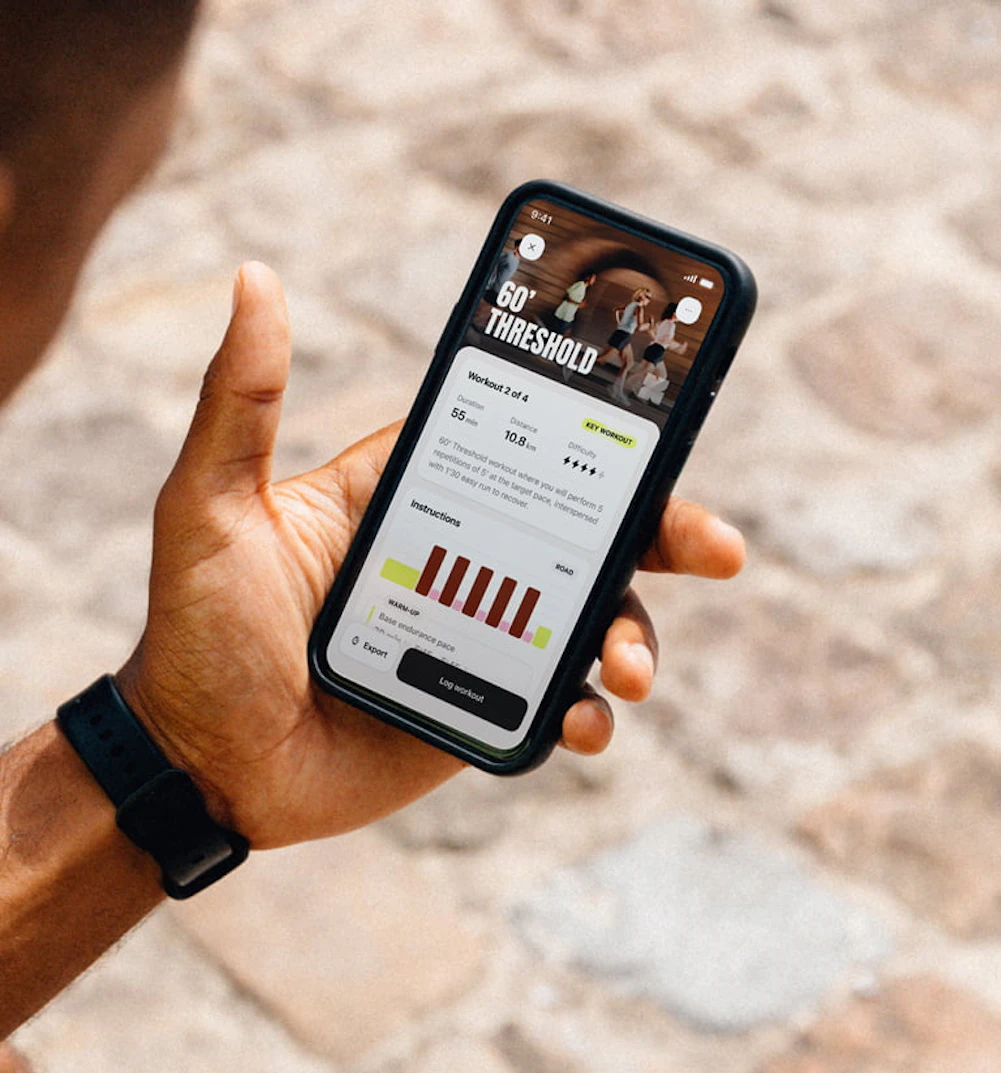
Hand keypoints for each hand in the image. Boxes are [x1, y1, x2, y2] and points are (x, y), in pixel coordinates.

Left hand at [120, 263, 743, 849]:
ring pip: (588, 623)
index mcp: (407, 499)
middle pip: (585, 534)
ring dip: (633, 637)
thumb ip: (242, 405)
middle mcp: (456, 564)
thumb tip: (257, 279)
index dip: (598, 440)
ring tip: (626, 668)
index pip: (524, 451)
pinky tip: (586, 724)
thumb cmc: (193, 636)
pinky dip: (589, 715)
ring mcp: (476, 642)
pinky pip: (558, 706)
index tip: (660, 431)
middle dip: (661, 536)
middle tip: (714, 549)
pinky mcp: (480, 717)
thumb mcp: (211, 509)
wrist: (200, 772)